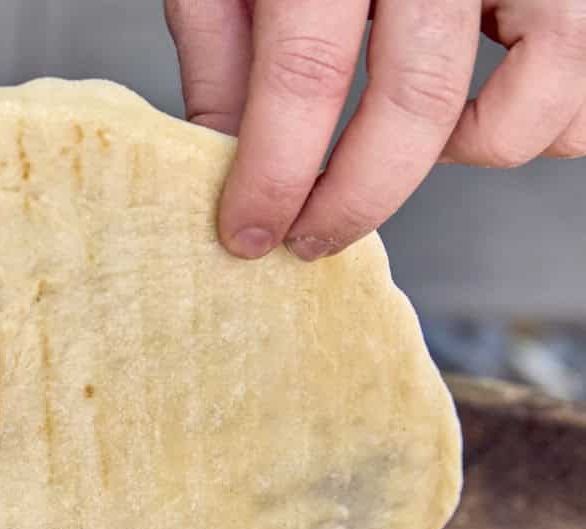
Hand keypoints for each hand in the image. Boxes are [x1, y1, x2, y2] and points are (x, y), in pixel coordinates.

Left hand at [165, 0, 585, 260]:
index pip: (304, 74)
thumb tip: (222, 156)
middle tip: (311, 238)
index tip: (248, 236)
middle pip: (417, 101)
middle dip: (357, 197)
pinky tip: (476, 105)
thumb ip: (224, 48)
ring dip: (468, 153)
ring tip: (407, 145)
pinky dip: (547, 117)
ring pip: (542, 96)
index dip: (274, 173)